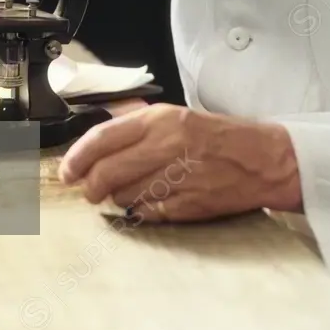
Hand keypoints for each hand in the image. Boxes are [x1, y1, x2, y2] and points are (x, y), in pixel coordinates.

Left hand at [58, 103, 301, 221]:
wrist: (262, 159)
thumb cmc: (217, 136)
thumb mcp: (175, 116)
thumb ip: (136, 124)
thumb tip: (95, 137)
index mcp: (160, 119)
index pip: (103, 137)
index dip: (77, 157)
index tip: (67, 169)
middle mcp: (166, 146)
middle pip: (106, 173)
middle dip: (90, 186)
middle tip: (89, 189)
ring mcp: (176, 178)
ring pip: (123, 196)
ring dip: (117, 198)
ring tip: (128, 190)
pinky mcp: (186, 205)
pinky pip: (146, 214)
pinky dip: (139, 211)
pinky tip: (148, 202)